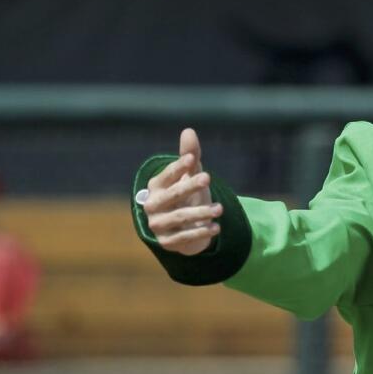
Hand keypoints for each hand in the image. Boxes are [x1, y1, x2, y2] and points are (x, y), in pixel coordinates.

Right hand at [144, 128, 223, 255]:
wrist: (182, 230)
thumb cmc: (185, 196)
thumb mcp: (189, 176)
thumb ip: (189, 156)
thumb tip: (189, 131)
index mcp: (155, 186)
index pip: (167, 175)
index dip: (178, 167)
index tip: (193, 159)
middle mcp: (152, 205)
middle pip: (172, 195)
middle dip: (190, 186)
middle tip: (208, 178)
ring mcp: (158, 225)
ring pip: (180, 217)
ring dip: (200, 212)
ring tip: (220, 208)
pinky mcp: (166, 242)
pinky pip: (184, 237)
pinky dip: (201, 232)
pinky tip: (216, 227)